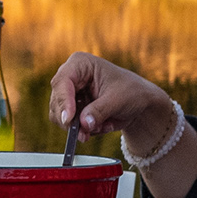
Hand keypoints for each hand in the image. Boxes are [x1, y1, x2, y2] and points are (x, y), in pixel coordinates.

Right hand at [49, 53, 180, 160]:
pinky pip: (68, 125)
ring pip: (59, 116)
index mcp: (80, 63)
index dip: (63, 101)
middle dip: (71, 120)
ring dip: (79, 127)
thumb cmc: (131, 91)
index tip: (68, 119)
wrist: (139, 102)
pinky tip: (101, 125)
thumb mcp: (118, 99)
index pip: (63, 81)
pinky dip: (84, 130)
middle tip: (85, 134)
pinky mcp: (71, 109)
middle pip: (57, 100)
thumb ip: (99, 111)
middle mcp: (70, 77)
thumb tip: (84, 124)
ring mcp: (69, 94)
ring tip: (102, 126)